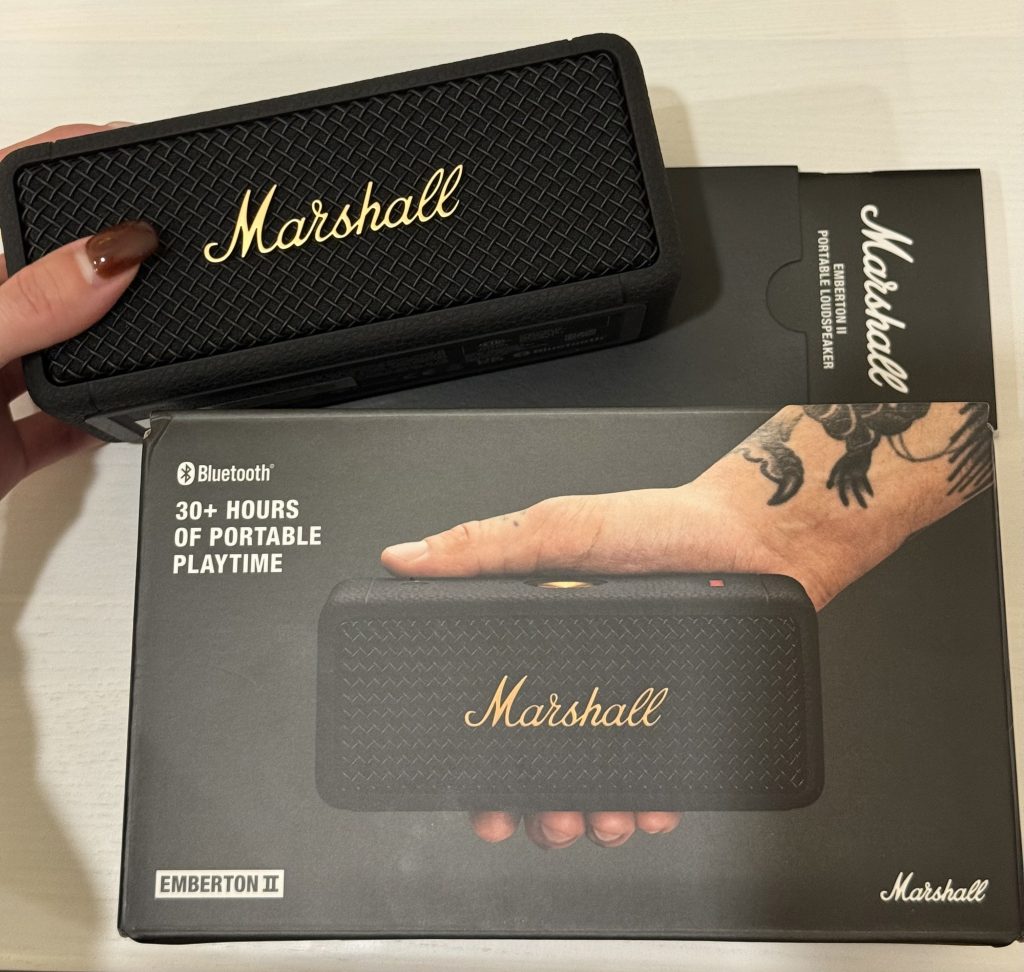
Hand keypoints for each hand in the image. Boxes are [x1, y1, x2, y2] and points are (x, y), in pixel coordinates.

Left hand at [0, 125, 157, 499]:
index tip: (124, 145)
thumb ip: (33, 302)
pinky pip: (69, 424)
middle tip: (162, 240)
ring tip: (156, 329)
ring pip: (64, 348)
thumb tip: (112, 254)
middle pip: (48, 270)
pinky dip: (105, 422)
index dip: (59, 157)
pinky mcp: (3, 445)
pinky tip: (132, 414)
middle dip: (104, 256)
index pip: (1, 190)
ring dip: (109, 345)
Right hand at [381, 402, 992, 846]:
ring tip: (602, 820)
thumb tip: (403, 558)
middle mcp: (580, 677)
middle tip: (544, 819)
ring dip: (591, 816)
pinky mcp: (679, 722)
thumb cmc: (661, 526)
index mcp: (538, 638)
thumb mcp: (561, 530)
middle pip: (540, 763)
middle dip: (537, 807)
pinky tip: (650, 809)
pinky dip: (649, 805)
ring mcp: (629, 702)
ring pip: (596, 784)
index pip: (491, 710)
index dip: (478, 762)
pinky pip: (657, 780)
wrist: (758, 540)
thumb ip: (484, 547)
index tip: (476, 797)